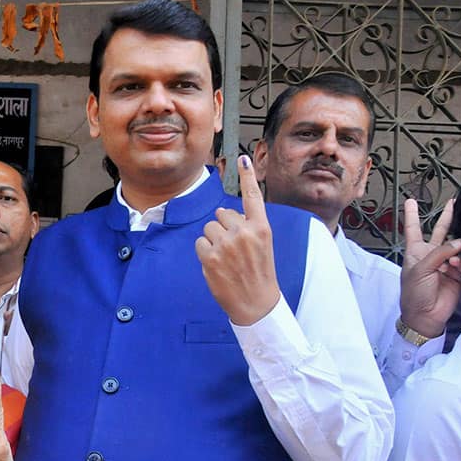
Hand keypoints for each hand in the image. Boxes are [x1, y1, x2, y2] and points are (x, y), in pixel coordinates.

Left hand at [196, 155, 280, 325]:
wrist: (255, 302)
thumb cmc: (258, 272)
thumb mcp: (261, 245)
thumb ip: (246, 226)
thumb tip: (223, 212)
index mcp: (261, 228)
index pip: (253, 197)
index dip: (247, 176)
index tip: (243, 158)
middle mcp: (245, 233)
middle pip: (222, 214)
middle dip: (223, 227)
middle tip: (234, 249)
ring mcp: (226, 244)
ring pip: (209, 227)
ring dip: (212, 239)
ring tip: (226, 258)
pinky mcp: (210, 256)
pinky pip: (200, 242)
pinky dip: (204, 251)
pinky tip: (216, 264)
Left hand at [399, 197, 460, 337]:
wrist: (425, 314)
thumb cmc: (414, 294)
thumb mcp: (420, 269)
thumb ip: (440, 253)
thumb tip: (459, 242)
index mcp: (415, 252)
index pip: (413, 229)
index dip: (411, 215)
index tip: (410, 202)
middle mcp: (430, 255)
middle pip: (440, 232)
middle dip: (446, 217)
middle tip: (453, 203)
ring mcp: (445, 264)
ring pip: (456, 247)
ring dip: (456, 250)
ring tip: (450, 263)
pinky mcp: (457, 273)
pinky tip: (456, 268)